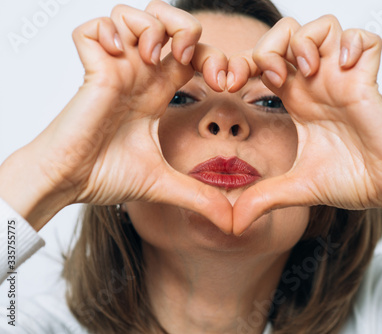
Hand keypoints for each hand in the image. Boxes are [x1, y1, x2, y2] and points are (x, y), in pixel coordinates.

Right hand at [0, 1, 232, 231]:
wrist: (70, 183)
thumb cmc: (106, 176)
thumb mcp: (163, 184)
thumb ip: (199, 196)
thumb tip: (232, 223)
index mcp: (158, 92)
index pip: (193, 53)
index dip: (215, 58)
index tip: (226, 84)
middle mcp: (139, 74)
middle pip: (166, 19)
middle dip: (186, 29)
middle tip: (190, 59)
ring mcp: (114, 68)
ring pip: (132, 13)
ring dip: (151, 27)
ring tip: (153, 57)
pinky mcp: (90, 68)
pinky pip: (94, 27)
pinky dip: (110, 32)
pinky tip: (121, 58)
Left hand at [231, 15, 381, 234]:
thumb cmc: (352, 181)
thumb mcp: (298, 188)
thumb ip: (264, 198)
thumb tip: (232, 224)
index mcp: (298, 100)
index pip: (264, 60)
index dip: (242, 64)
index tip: (230, 85)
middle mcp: (318, 83)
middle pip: (288, 31)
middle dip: (270, 44)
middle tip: (270, 75)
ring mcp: (344, 78)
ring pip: (324, 26)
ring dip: (308, 41)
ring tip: (308, 72)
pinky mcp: (370, 79)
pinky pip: (365, 38)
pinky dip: (352, 43)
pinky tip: (345, 70)